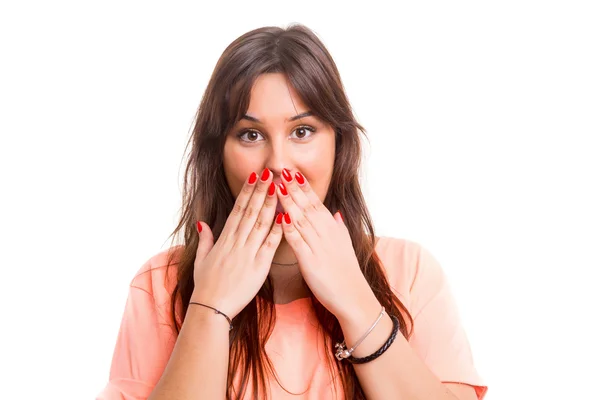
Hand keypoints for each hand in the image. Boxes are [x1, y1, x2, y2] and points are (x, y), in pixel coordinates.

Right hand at [191, 169, 282, 318]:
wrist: (211, 307)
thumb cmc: (206, 285)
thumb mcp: (201, 259)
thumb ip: (205, 239)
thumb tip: (202, 223)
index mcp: (225, 239)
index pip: (238, 209)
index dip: (247, 192)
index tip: (255, 177)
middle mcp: (237, 242)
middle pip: (251, 211)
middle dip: (261, 190)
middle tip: (270, 172)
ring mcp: (248, 253)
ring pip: (261, 223)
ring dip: (271, 204)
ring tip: (279, 187)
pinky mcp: (259, 266)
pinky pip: (270, 245)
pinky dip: (278, 230)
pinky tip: (286, 216)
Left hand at [275, 168, 377, 321]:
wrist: (353, 295)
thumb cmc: (346, 271)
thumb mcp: (344, 243)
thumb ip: (338, 226)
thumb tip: (335, 213)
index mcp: (330, 227)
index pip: (314, 202)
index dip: (302, 186)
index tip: (292, 171)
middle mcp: (325, 232)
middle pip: (306, 205)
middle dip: (293, 187)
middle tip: (281, 170)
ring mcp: (318, 245)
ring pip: (301, 219)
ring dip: (289, 202)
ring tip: (277, 186)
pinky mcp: (310, 261)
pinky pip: (298, 241)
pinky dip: (289, 228)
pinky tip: (280, 217)